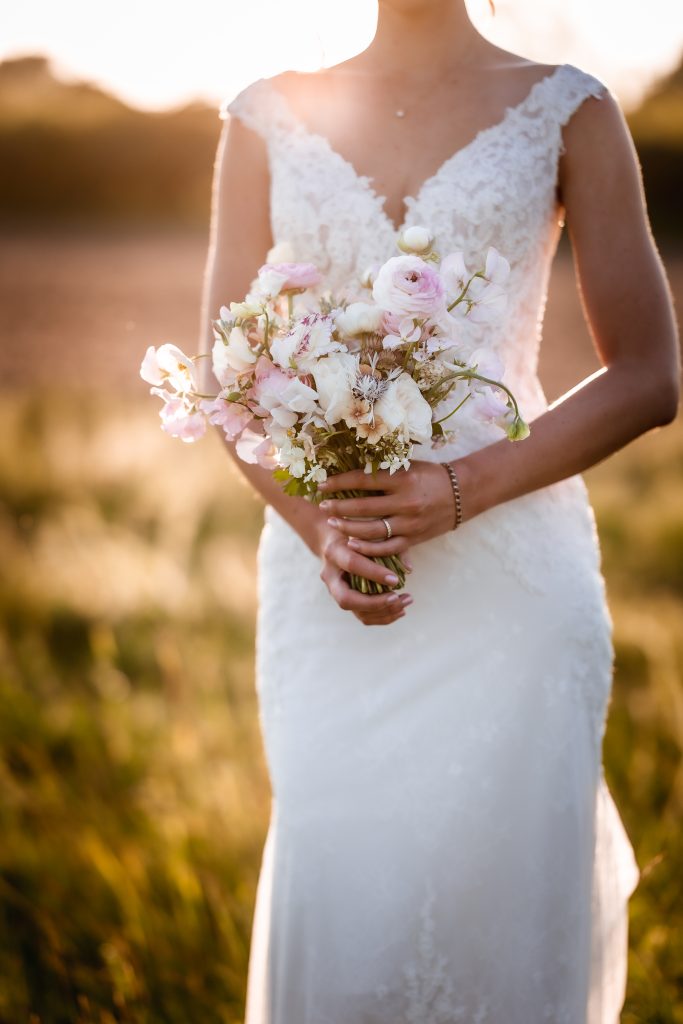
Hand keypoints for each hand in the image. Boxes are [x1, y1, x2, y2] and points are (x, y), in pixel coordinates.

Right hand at [315, 520, 413, 625]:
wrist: (333, 541)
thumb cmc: (356, 532)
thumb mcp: (368, 531)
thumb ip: (388, 545)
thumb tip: (409, 569)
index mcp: (334, 552)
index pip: (352, 564)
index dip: (374, 573)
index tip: (396, 579)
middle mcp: (330, 575)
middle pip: (347, 599)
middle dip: (375, 603)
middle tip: (397, 598)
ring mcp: (335, 591)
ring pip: (355, 611)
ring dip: (383, 612)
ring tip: (405, 602)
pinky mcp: (345, 600)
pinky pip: (362, 615)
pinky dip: (382, 616)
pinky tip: (400, 610)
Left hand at [318, 460, 456, 557]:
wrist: (462, 494)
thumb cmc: (430, 476)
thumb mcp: (408, 467)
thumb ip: (382, 471)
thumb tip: (349, 472)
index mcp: (402, 478)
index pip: (362, 480)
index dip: (339, 482)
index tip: (322, 484)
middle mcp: (406, 502)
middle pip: (363, 507)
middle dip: (338, 507)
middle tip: (322, 506)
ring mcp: (410, 523)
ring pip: (371, 530)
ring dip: (347, 528)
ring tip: (332, 524)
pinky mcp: (414, 539)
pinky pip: (387, 548)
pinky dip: (368, 548)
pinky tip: (352, 544)